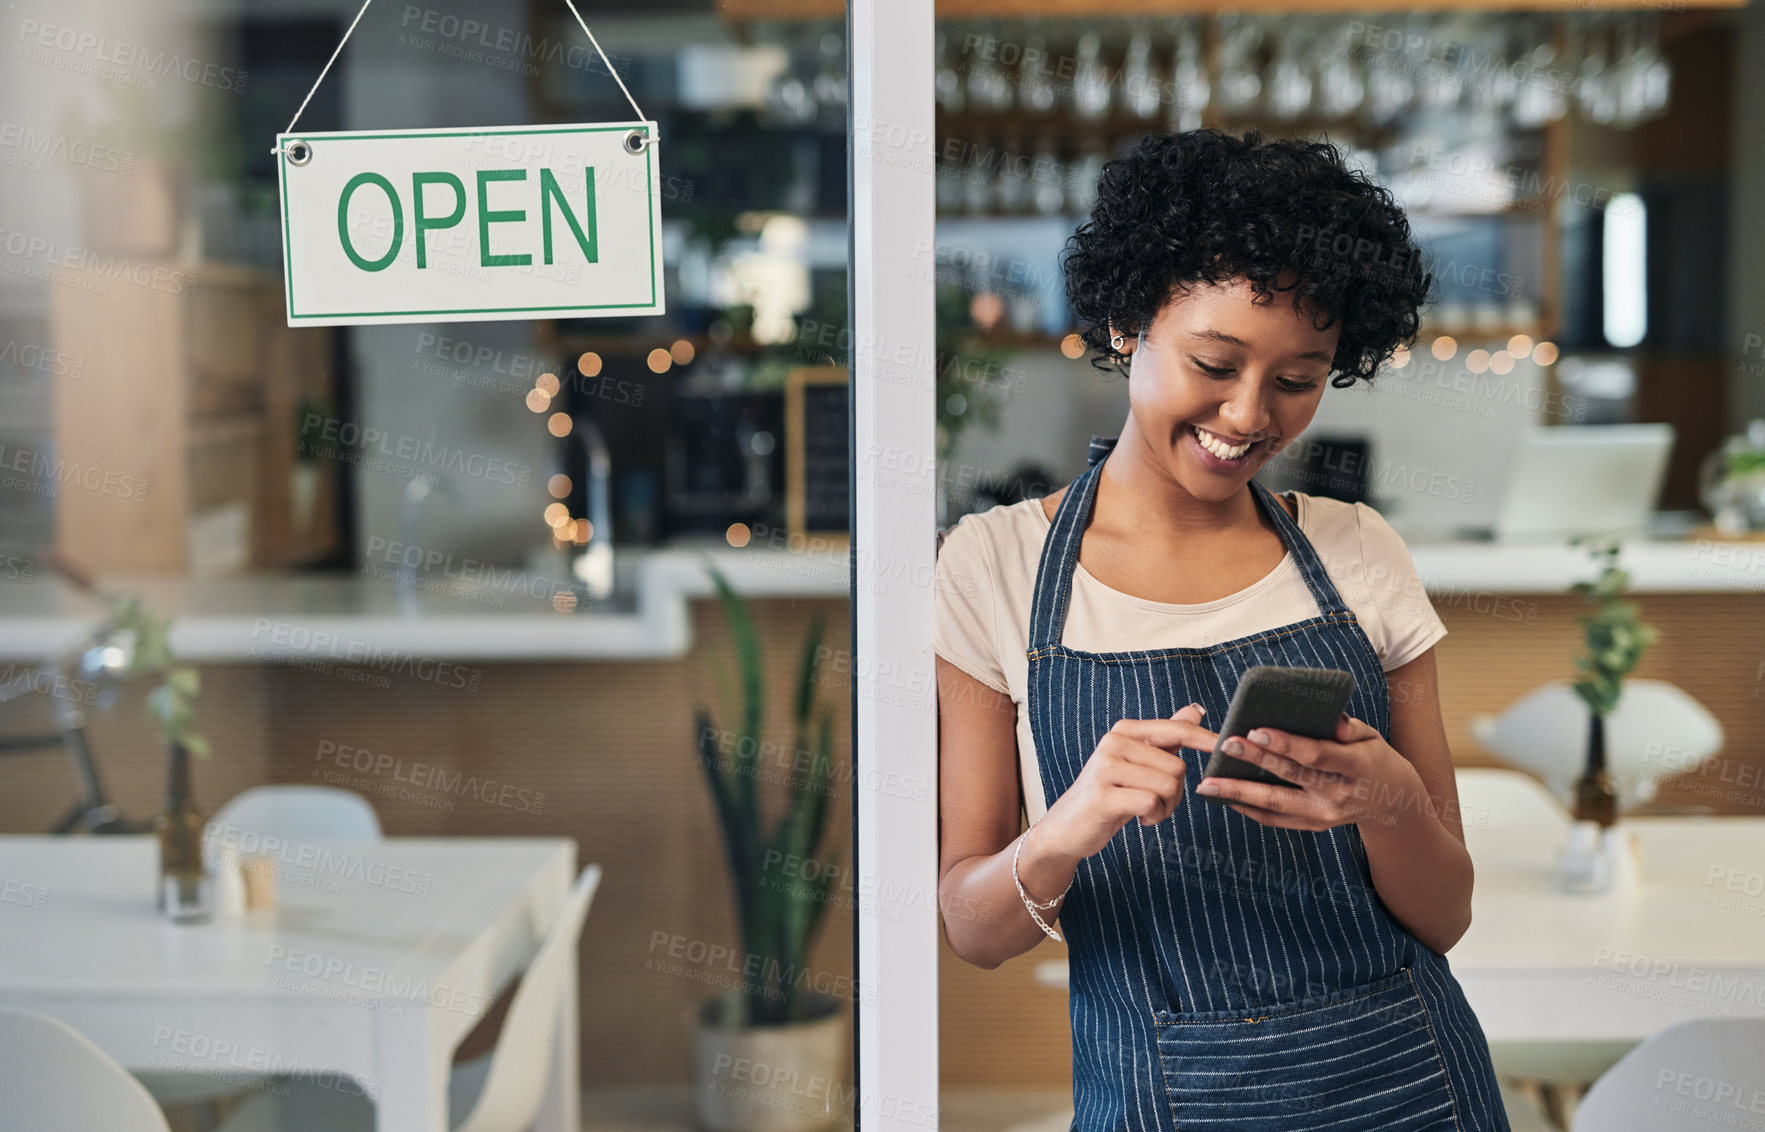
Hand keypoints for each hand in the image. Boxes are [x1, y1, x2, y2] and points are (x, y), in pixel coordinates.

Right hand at [1038, 703, 1212, 862]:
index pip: (1177, 729)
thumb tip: (1196, 709)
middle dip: (1176, 792)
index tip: (1225, 746)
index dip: (1206, 739)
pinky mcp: (1104, 795)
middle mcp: (1114, 743)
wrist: (1068, 826)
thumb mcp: (1137, 762)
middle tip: (1156, 803)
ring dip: (1166, 807)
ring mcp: (1106, 768)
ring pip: (1168, 785)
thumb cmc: (1109, 793)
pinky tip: (1139, 819)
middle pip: (1178, 766)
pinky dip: (1154, 817)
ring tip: (1147, 811)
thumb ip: (1166, 736)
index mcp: (1124, 731)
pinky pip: (1152, 803)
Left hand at [1193, 714, 1426, 831]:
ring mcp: (1325, 815)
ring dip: (1239, 794)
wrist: (1392, 801)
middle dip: (1256, 761)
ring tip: (1207, 784)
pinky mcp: (1313, 826)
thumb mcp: (1372, 737)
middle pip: (1291, 777)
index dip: (1287, 744)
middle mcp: (1339, 794)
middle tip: (1226, 745)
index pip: (1317, 755)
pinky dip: (1248, 809)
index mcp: (1357, 767)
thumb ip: (1350, 728)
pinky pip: (1275, 820)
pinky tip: (1224, 797)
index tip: (1257, 731)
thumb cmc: (1373, 757)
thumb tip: (1331, 719)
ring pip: (1277, 804)